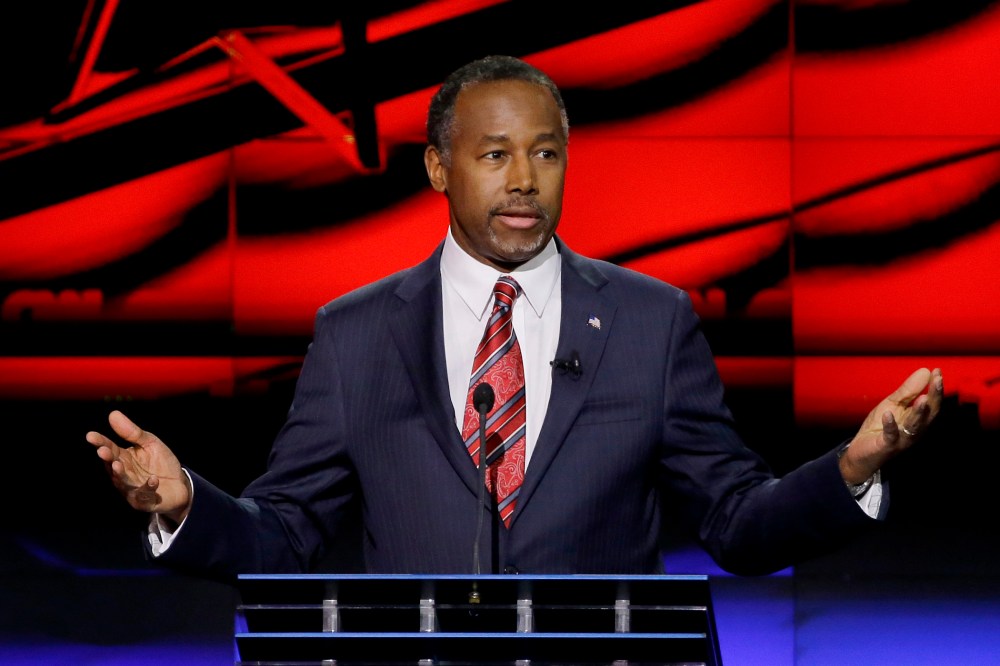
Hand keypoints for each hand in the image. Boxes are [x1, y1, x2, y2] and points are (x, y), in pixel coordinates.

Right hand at [86, 410, 191, 523]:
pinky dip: (148, 487)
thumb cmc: (161, 463)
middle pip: (113, 465)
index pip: (109, 449)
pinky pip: (144, 495)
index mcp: (123, 458)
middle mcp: (124, 474)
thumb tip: (113, 414)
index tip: (91, 436)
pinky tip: (153, 480)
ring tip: (118, 465)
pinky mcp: (144, 501)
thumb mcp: (149, 443)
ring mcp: (132, 489)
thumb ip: (132, 432)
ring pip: (124, 482)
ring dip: (120, 474)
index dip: (100, 442)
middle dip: (108, 459)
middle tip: (102, 451)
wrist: (180, 484)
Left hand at [840, 367, 943, 483]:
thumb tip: (925, 371)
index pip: (931, 403)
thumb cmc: (880, 427)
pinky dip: (890, 425)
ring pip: (913, 426)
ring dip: (918, 413)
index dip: (935, 388)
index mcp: (918, 420)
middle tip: (938, 380)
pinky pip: (890, 435)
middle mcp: (915, 430)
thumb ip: (908, 391)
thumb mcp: (892, 404)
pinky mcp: (886, 445)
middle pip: (928, 414)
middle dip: (934, 397)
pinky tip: (888, 414)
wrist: (861, 451)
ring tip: (923, 399)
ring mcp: (902, 439)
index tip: (937, 371)